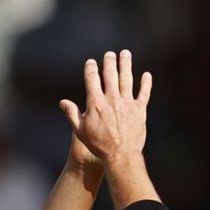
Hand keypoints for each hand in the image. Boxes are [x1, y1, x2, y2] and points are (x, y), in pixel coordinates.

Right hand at [59, 49, 151, 167]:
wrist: (121, 156)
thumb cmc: (99, 146)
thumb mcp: (81, 131)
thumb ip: (72, 114)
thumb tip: (62, 102)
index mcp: (96, 103)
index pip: (92, 79)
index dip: (91, 68)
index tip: (91, 62)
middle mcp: (112, 99)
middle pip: (110, 74)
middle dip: (109, 62)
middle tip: (110, 54)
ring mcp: (127, 103)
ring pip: (127, 79)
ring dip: (126, 64)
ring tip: (125, 54)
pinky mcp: (140, 110)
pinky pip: (144, 93)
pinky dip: (146, 83)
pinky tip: (146, 75)